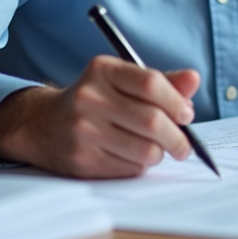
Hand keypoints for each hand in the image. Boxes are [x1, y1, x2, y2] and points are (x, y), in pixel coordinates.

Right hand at [0, 55, 199, 177]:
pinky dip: (140, 165)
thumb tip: (194, 79)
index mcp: (102, 70)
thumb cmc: (96, 100)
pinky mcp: (83, 160)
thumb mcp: (122, 81)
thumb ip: (161, 81)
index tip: (187, 114)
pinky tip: (131, 155)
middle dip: (178, 137)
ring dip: (160, 153)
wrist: (43, 125)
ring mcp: (83, 130)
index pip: (150, 83)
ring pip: (146, 150)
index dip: (176, 101)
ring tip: (155, 148)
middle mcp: (89, 98)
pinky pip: (131, 168)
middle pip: (152, 121)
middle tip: (184, 145)